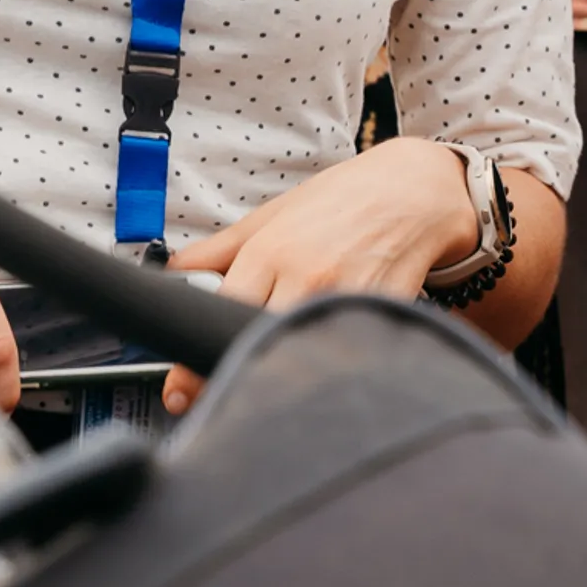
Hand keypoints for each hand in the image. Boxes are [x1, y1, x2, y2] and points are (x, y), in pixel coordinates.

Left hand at [161, 137, 476, 412]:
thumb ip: (220, 249)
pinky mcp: (380, 317)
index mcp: (269, 255)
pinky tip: (321, 369)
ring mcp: (344, 301)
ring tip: (274, 384)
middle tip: (222, 394)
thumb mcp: (271, 215)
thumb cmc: (341, 201)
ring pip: (299, 356)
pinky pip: (345, 356)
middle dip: (235, 372)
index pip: (216, 316)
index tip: (179, 390)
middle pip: (255, 343)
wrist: (412, 192)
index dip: (194, 357)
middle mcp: (303, 280)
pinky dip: (330, 369)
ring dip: (282, 373)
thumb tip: (174, 272)